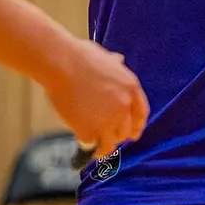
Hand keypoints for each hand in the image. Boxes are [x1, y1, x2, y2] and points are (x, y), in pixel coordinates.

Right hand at [43, 38, 148, 153]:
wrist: (62, 64)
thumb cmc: (80, 56)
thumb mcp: (106, 58)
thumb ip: (115, 64)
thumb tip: (118, 60)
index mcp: (131, 88)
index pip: (141, 114)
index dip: (137, 126)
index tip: (133, 133)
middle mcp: (124, 106)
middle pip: (126, 131)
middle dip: (118, 135)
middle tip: (108, 137)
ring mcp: (107, 120)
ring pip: (111, 143)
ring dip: (105, 146)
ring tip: (97, 148)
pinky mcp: (89, 130)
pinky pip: (92, 144)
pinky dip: (88, 146)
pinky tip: (83, 143)